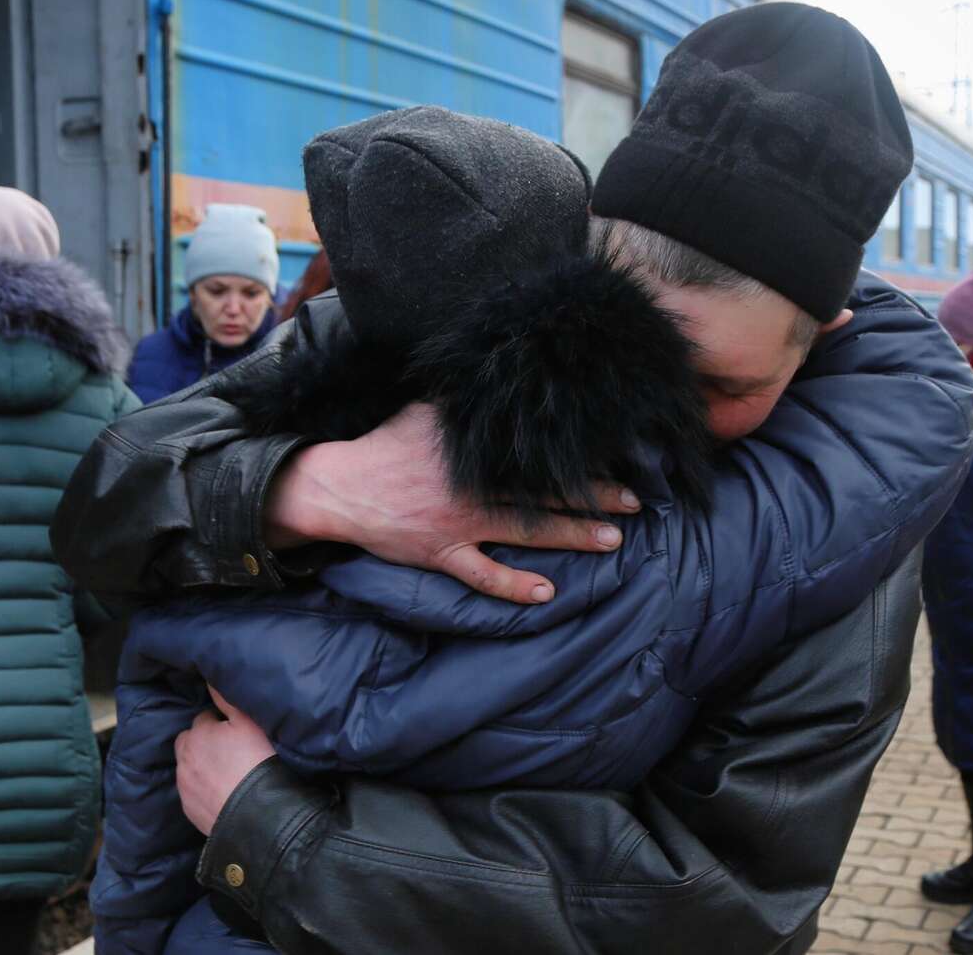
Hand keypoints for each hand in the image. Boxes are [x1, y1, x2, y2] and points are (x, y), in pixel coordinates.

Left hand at [176, 687, 275, 835]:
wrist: (257, 813)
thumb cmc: (256, 761)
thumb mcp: (248, 723)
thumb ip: (226, 699)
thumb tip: (208, 678)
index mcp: (197, 733)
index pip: (204, 718)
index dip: (220, 723)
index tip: (235, 732)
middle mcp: (184, 758)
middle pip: (189, 742)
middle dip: (202, 742)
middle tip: (227, 751)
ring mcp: (184, 785)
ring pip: (188, 767)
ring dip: (201, 766)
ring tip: (226, 773)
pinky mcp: (188, 808)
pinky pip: (192, 792)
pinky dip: (202, 789)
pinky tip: (222, 792)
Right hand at [263, 402, 639, 603]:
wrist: (338, 485)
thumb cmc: (383, 445)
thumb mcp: (425, 412)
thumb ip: (462, 403)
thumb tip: (495, 378)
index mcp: (474, 453)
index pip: (536, 454)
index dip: (577, 457)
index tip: (617, 454)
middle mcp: (473, 487)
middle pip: (543, 492)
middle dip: (593, 496)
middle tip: (635, 501)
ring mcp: (458, 524)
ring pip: (526, 532)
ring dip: (571, 536)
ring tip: (612, 540)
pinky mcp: (440, 553)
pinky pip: (482, 575)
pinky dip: (514, 586)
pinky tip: (547, 593)